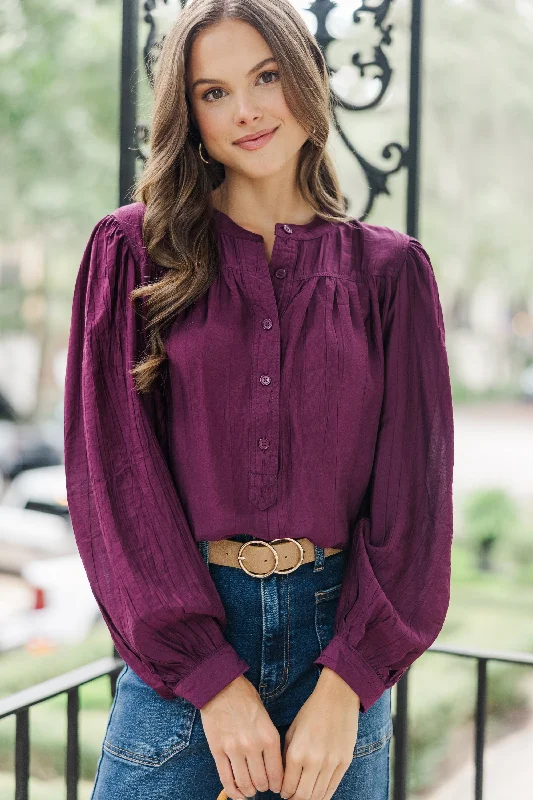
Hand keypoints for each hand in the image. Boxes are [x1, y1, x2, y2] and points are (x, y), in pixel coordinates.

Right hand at [200, 673, 283, 799]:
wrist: (220, 686)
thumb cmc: (245, 698)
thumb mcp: (266, 717)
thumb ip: (269, 740)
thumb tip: (273, 765)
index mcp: (269, 736)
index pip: (277, 774)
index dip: (277, 786)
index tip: (276, 788)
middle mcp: (253, 746)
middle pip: (261, 782)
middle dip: (263, 788)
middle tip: (262, 786)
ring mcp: (234, 749)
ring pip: (244, 783)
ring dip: (249, 791)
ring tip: (250, 790)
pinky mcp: (217, 750)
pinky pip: (226, 779)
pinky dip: (232, 791)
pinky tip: (237, 794)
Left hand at [279, 667, 359, 799]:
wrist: (337, 698)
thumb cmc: (311, 712)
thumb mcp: (292, 731)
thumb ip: (286, 756)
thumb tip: (283, 778)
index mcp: (297, 752)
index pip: (287, 787)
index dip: (284, 793)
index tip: (283, 791)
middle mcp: (314, 761)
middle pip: (302, 797)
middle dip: (294, 799)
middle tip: (292, 796)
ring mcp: (331, 763)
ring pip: (318, 796)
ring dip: (309, 799)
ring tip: (304, 794)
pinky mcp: (344, 762)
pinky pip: (332, 788)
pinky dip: (323, 795)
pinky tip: (317, 792)